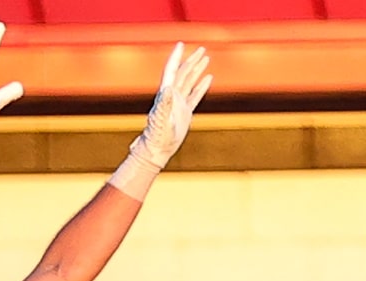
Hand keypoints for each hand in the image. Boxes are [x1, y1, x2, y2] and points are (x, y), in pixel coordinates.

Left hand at [132, 43, 211, 170]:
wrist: (158, 150)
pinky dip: (201, 86)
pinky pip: (195, 96)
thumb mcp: (160, 120)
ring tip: (206, 58)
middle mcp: (172, 96)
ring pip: (189, 82)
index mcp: (165, 94)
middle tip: (202, 49)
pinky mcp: (185, 113)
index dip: (176, 57)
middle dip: (192, 60)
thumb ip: (164, 104)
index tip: (181, 44)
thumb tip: (169, 89)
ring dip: (197, 70)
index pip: (172, 71)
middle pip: (183, 73)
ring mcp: (179, 104)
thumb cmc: (156, 136)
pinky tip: (209, 77)